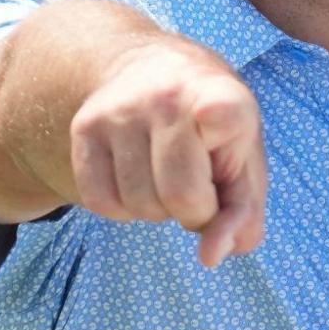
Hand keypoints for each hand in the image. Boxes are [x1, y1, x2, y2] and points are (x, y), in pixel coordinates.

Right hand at [68, 40, 267, 266]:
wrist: (152, 73)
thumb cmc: (213, 133)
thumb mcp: (243, 164)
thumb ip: (241, 216)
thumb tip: (210, 256)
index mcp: (224, 97)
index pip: (221, 108)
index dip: (220, 116)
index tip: (215, 114)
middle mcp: (168, 97)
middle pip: (181, 195)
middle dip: (195, 212)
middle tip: (199, 187)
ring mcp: (120, 110)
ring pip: (140, 205)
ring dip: (158, 210)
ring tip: (165, 175)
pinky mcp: (84, 128)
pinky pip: (101, 203)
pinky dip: (123, 209)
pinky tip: (137, 179)